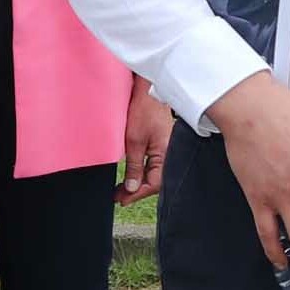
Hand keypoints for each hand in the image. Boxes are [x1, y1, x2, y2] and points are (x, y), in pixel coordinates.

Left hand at [118, 85, 173, 205]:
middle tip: (119, 197)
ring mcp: (168, 149)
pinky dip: (143, 170)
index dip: (136, 194)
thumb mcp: (134, 141)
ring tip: (122, 188)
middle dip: (137, 190)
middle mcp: (170, 154)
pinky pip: (155, 163)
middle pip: (155, 181)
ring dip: (139, 181)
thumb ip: (134, 167)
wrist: (150, 89)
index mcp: (166, 155)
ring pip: (155, 173)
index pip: (153, 184)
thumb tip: (132, 188)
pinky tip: (134, 173)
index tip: (121, 200)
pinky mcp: (163, 143)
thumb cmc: (144, 110)